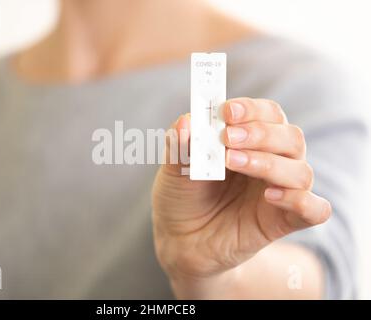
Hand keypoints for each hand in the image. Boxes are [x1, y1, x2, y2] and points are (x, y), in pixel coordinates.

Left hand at [152, 98, 330, 291]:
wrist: (181, 240)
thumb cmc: (182, 196)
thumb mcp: (174, 169)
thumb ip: (180, 145)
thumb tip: (186, 121)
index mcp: (249, 141)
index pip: (268, 114)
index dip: (252, 109)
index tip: (227, 111)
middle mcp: (271, 161)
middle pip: (291, 137)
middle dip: (261, 133)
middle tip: (228, 137)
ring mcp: (280, 191)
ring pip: (301, 171)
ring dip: (269, 163)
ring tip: (232, 162)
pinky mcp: (284, 221)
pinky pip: (315, 209)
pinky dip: (300, 200)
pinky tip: (269, 196)